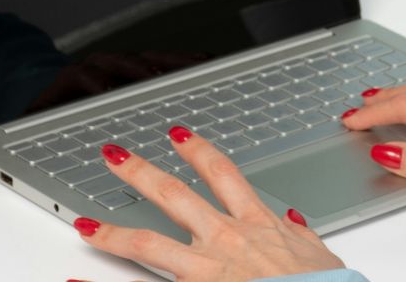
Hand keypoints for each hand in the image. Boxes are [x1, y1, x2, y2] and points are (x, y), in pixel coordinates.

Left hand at [67, 125, 346, 281]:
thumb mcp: (320, 255)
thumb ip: (302, 236)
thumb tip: (293, 220)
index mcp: (257, 225)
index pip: (223, 175)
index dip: (198, 151)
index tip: (178, 136)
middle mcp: (225, 240)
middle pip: (173, 195)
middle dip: (140, 171)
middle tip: (114, 155)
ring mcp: (205, 269)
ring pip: (148, 243)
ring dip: (112, 232)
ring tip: (85, 225)